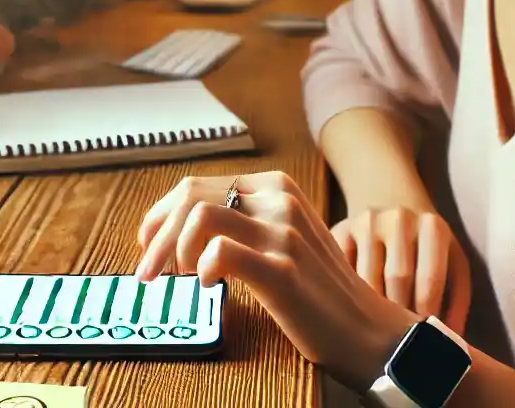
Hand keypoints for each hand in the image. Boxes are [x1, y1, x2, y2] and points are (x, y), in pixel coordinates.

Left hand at [135, 171, 422, 391]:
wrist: (367, 329)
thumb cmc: (320, 289)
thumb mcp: (285, 237)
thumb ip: (246, 221)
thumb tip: (181, 228)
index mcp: (276, 187)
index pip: (195, 186)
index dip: (160, 216)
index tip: (147, 244)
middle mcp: (279, 200)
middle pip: (190, 197)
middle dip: (157, 236)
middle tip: (148, 272)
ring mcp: (283, 233)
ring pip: (199, 217)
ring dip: (174, 252)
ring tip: (184, 279)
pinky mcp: (283, 269)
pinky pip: (221, 252)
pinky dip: (203, 268)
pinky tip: (209, 286)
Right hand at [331, 206, 470, 333]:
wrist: (394, 200)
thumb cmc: (428, 244)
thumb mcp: (452, 262)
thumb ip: (458, 299)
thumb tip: (452, 340)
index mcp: (433, 227)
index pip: (429, 280)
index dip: (426, 315)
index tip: (422, 339)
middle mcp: (400, 218)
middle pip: (396, 279)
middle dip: (399, 314)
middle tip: (400, 341)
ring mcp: (367, 222)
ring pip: (366, 278)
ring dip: (372, 309)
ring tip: (377, 330)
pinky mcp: (340, 228)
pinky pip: (342, 270)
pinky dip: (348, 294)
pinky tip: (355, 308)